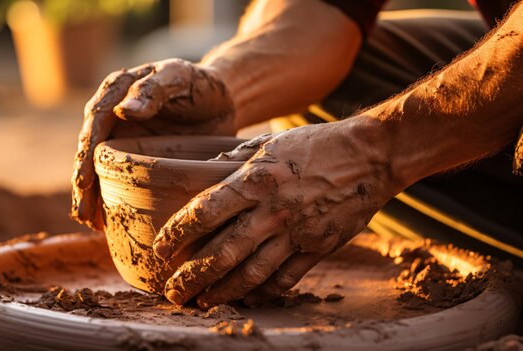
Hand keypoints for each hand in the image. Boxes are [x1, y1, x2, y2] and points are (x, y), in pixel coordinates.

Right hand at [71, 59, 235, 229]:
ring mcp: (123, 138)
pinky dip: (110, 198)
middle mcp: (112, 115)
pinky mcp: (135, 157)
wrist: (220, 99)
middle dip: (83, 182)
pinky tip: (106, 221)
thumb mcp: (179, 78)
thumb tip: (122, 111)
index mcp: (117, 91)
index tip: (84, 180)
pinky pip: (117, 177)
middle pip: (90, 150)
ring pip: (99, 167)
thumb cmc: (199, 83)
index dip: (87, 152)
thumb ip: (153, 89)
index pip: (96, 121)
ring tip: (89, 222)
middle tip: (84, 212)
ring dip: (92, 195)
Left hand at [153, 117, 402, 307]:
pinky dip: (263, 292)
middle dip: (191, 277)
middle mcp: (271, 211)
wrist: (372, 155)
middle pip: (222, 253)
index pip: (204, 212)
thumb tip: (209, 168)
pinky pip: (286, 279)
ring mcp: (296, 233)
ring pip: (251, 273)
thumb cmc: (317, 144)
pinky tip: (246, 298)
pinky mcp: (318, 248)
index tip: (159, 251)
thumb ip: (237, 159)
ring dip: (222, 292)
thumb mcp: (271, 142)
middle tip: (171, 292)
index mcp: (255, 181)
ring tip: (202, 302)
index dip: (177, 235)